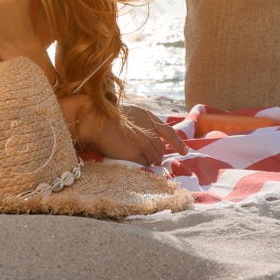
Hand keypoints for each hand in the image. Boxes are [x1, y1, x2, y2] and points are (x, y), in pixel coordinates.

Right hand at [60, 96, 183, 165]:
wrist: (95, 121)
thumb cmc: (105, 117)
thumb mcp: (128, 114)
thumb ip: (140, 124)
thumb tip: (146, 138)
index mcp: (148, 117)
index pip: (168, 131)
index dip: (177, 143)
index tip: (184, 152)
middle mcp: (149, 129)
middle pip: (160, 149)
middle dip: (157, 157)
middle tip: (151, 163)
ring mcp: (144, 142)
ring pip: (152, 158)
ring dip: (148, 162)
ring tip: (137, 162)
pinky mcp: (137, 153)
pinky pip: (143, 164)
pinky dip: (140, 166)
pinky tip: (133, 165)